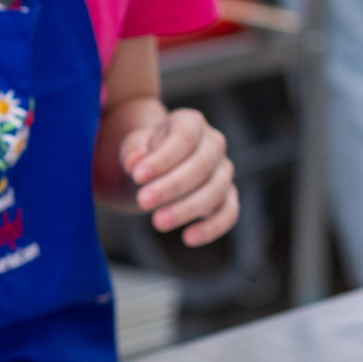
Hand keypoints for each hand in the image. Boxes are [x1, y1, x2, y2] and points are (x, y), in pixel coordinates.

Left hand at [117, 108, 237, 246]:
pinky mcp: (227, 196)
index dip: (163, 158)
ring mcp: (224, 170)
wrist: (157, 164)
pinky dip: (213, 227)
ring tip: (158, 222)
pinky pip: (229, 212)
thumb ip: (133, 150)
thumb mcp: (134, 145)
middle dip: (172, 186)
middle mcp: (214, 144)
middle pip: (201, 165)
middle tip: (143, 202)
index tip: (137, 176)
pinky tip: (188, 238)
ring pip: (216, 190)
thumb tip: (135, 162)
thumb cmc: (146, 151)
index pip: (184, 137)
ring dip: (188, 208)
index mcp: (190, 123)